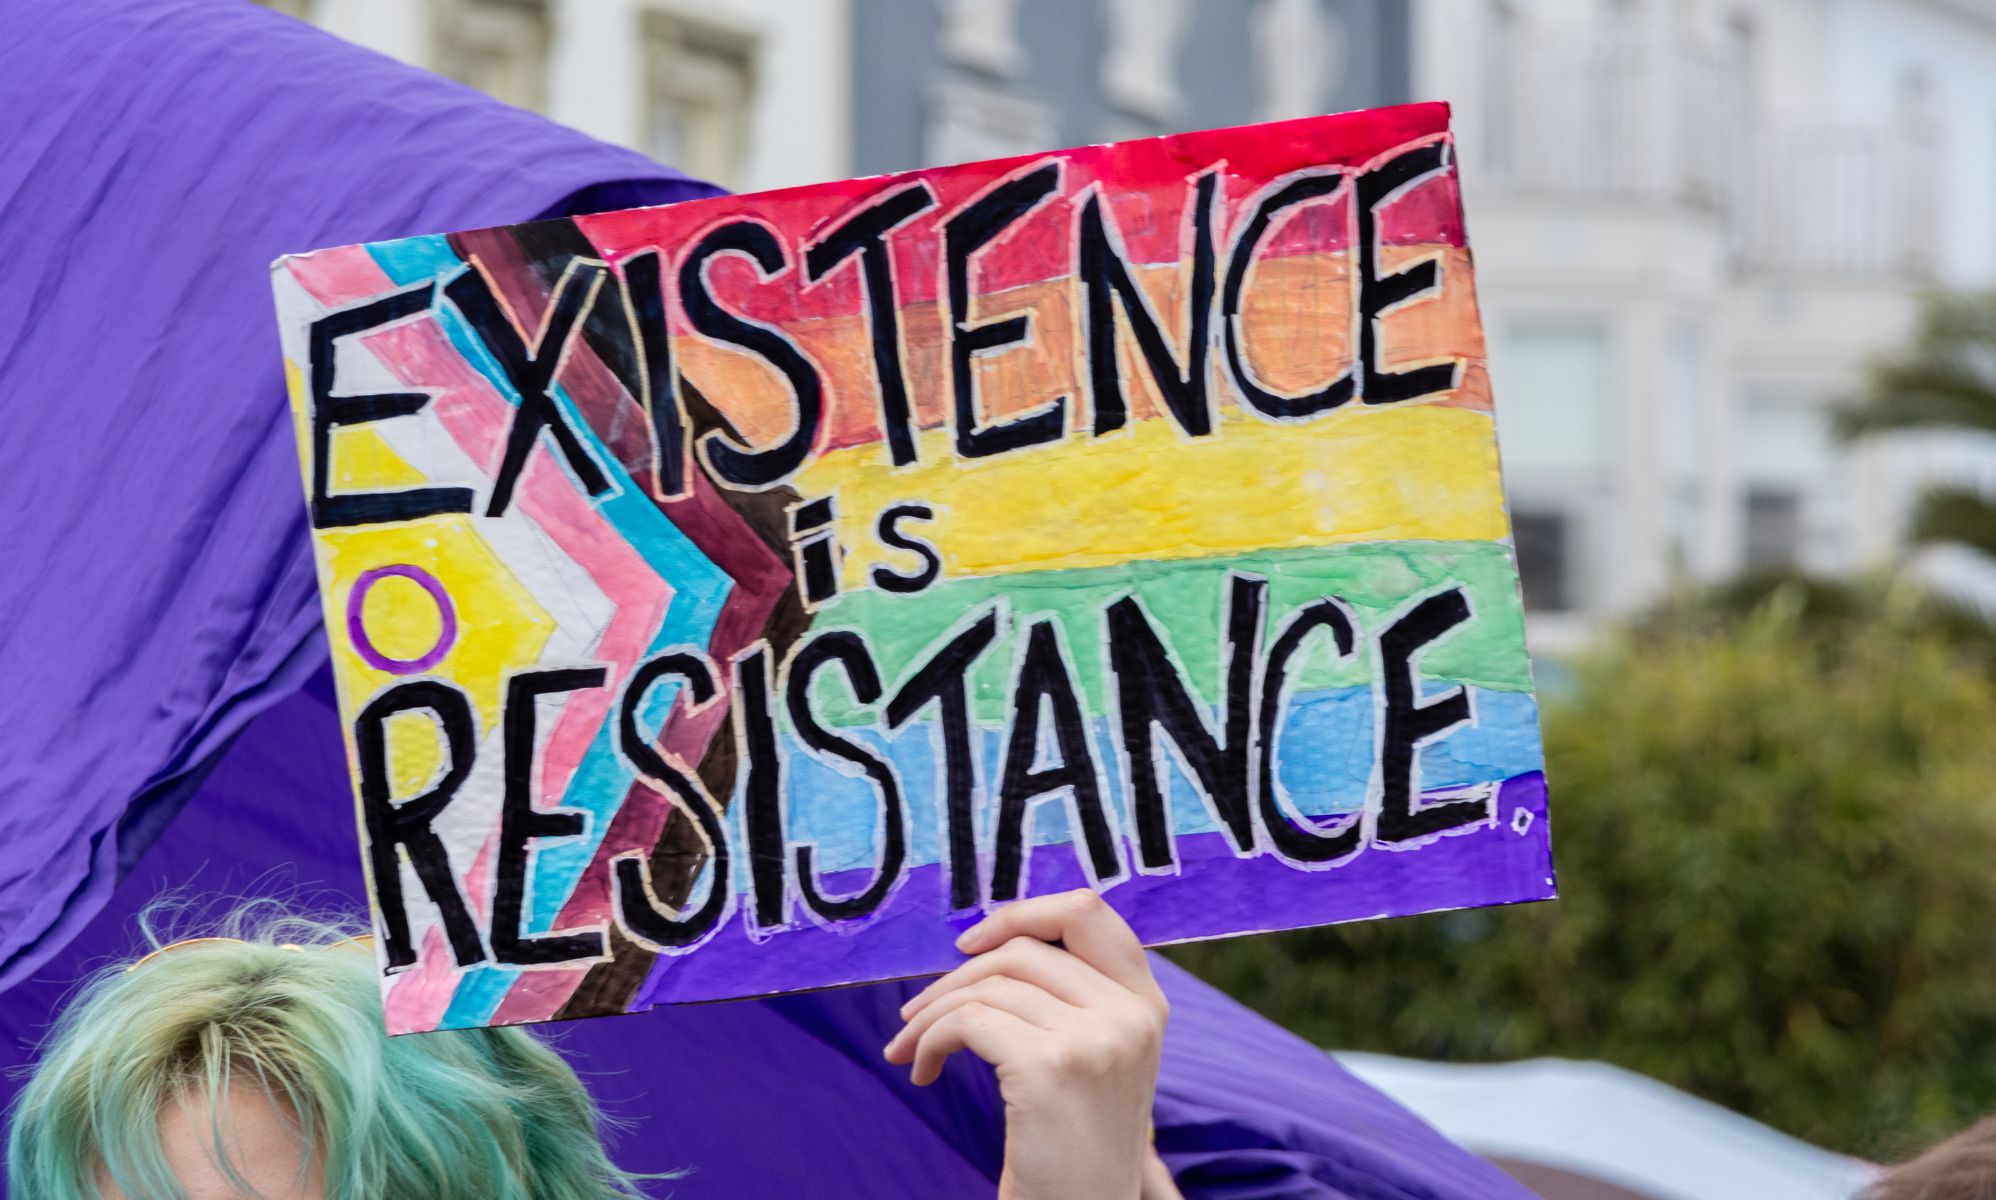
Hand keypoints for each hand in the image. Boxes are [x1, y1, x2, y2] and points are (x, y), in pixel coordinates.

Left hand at [884, 890, 1179, 1199]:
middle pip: (1023, 949)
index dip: (1022, 913)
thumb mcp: (1096, 1061)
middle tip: (915, 1015)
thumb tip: (993, 941)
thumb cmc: (1073, 1149)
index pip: (1088, 913)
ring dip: (932, 1014)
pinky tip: (923, 1072)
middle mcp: (1130, 1015)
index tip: (970, 944)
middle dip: (956, 976)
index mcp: (1146, 1005)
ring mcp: (1096, 1039)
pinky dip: (930, 1041)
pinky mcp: (1051, 1067)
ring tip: (910, 1049)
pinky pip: (967, 1022)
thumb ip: (1073, 1001)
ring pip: (988, 984)